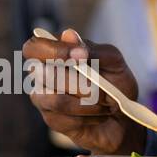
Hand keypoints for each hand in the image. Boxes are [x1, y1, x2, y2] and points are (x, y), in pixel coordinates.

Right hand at [22, 28, 143, 154]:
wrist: (122, 116)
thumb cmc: (114, 83)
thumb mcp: (113, 61)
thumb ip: (91, 48)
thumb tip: (69, 35)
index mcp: (53, 53)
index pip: (34, 48)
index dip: (53, 51)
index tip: (81, 56)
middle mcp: (42, 75)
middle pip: (46, 75)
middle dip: (81, 83)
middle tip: (103, 88)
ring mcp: (43, 99)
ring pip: (58, 100)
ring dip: (89, 102)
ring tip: (106, 103)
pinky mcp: (52, 120)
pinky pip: (67, 119)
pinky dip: (90, 117)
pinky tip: (100, 115)